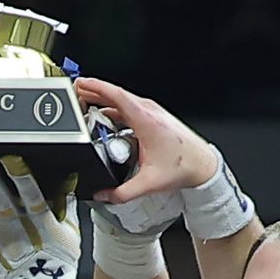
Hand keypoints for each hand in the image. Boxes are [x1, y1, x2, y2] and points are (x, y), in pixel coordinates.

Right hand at [74, 77, 217, 203]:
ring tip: (85, 100)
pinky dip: (115, 106)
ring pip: (123, 100)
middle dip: (94, 90)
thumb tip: (102, 195)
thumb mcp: (149, 183)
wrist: (204, 165)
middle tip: (75, 91)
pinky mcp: (155, 117)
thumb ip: (122, 193)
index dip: (97, 87)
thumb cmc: (184, 166)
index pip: (117, 95)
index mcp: (146, 121)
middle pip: (116, 94)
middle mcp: (149, 112)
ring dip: (104, 98)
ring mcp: (153, 112)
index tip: (81, 83)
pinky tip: (106, 115)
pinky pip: (130, 106)